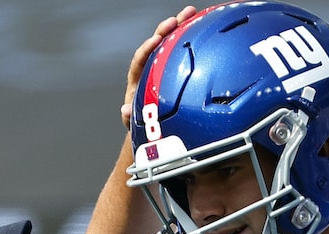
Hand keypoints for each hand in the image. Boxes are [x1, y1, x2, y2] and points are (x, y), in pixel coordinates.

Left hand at [122, 5, 198, 127]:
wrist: (154, 125)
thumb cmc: (143, 123)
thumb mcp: (135, 122)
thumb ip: (129, 117)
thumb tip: (125, 110)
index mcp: (138, 79)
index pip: (140, 59)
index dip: (147, 49)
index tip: (156, 40)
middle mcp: (150, 69)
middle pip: (157, 45)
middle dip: (165, 30)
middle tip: (176, 19)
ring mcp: (165, 67)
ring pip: (171, 44)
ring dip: (180, 27)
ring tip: (192, 12)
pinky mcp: (177, 69)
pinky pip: (183, 52)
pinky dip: (191, 39)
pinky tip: (203, 26)